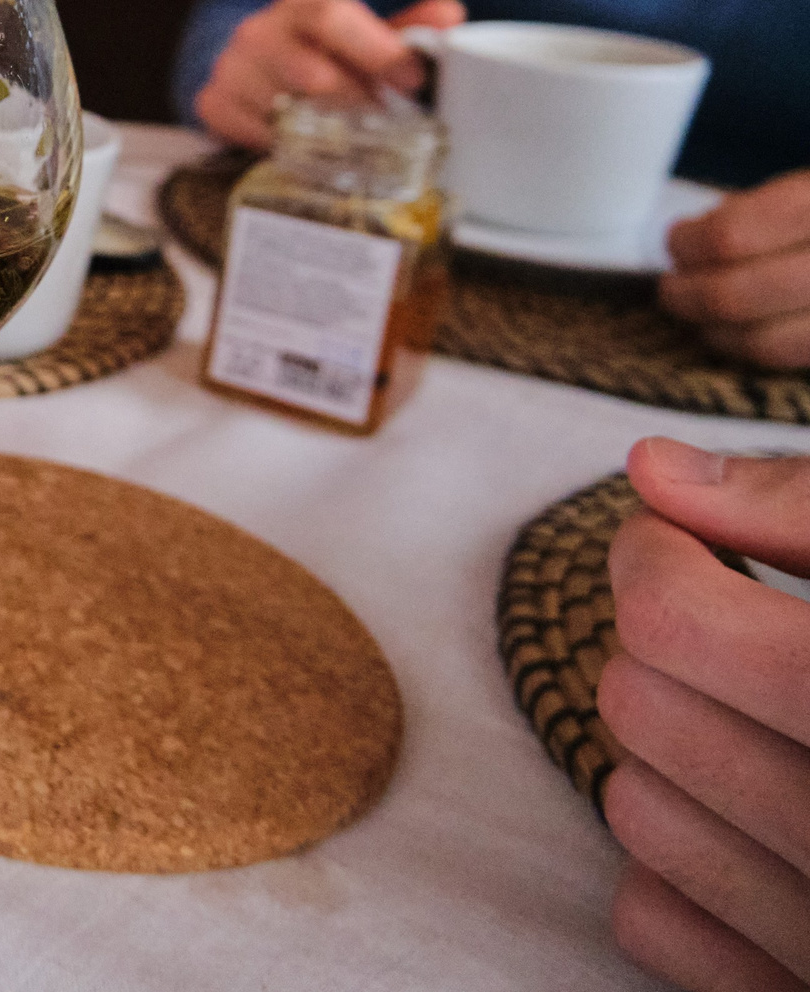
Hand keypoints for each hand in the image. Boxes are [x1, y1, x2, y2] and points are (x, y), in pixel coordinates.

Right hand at [191, 0, 464, 149]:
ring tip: (353, 141)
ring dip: (325, 132)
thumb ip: (408, 28)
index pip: (333, 18)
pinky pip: (255, 135)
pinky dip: (287, 146)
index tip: (413, 80)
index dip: (376, 50)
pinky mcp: (212, 103)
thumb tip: (451, 16)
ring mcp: (230, 69)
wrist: (250, 59)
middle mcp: (257, 31)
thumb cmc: (318, 49)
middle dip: (357, 105)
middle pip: (310, 74)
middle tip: (388, 128)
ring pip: (285, 112)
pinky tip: (307, 145)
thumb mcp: (362, 33)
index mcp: (299, 5)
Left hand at [604, 438, 809, 991]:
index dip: (653, 556)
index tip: (678, 541)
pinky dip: (678, 867)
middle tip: (735, 628)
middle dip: (666, 648)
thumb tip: (654, 473)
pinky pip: (651, 920)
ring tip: (761, 726)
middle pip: (638, 705)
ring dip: (668, 752)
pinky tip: (758, 826)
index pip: (674, 622)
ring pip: (631, 810)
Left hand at [661, 174, 809, 368]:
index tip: (676, 242)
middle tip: (672, 287)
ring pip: (769, 342)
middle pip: (740, 295)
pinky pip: (802, 361)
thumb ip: (766, 208)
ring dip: (718, 332)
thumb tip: (690, 239)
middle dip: (690, 294)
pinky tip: (743, 337)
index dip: (692, 244)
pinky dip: (760, 353)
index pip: (735, 235)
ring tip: (698, 316)